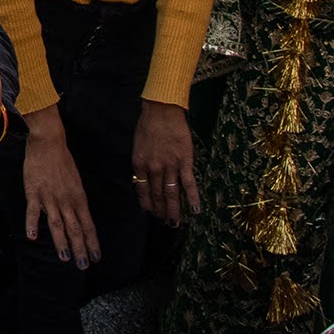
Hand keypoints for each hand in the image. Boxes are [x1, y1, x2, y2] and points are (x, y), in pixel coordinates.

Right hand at [23, 113, 101, 265]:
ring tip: (65, 258)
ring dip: (62, 243)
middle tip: (83, 266)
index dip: (92, 242)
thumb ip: (76, 200)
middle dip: (80, 249)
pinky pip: (33, 211)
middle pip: (75, 229)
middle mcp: (67, 201)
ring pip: (58, 225)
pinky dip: (33, 224)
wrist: (48, 143)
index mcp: (79, 198)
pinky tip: (32, 237)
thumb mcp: (76, 182)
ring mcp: (50, 198)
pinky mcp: (34, 193)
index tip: (96, 258)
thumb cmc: (63, 161)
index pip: (88, 225)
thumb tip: (79, 217)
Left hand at [132, 100, 200, 225]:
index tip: (151, 213)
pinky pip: (189, 183)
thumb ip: (141, 163)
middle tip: (165, 223)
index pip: (142, 190)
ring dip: (174, 210)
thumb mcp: (137, 145)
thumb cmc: (148, 125)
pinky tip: (196, 210)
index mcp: (140, 164)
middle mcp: (154, 168)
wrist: (162, 110)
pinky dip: (193, 198)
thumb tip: (143, 178)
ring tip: (176, 222)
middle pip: (158, 195)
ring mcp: (170, 165)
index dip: (147, 204)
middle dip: (161, 211)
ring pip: (172, 193)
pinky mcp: (185, 161)